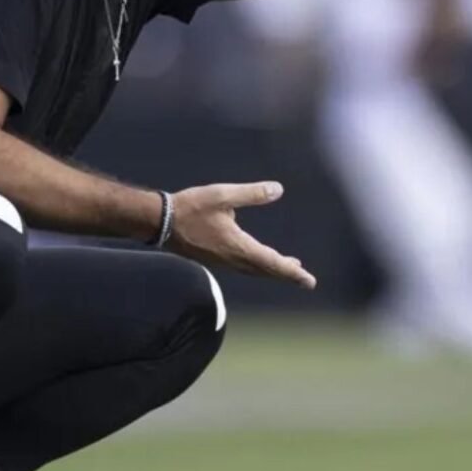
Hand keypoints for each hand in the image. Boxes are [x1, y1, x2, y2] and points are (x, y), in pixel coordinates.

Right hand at [166, 181, 316, 288]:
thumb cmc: (191, 207)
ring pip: (255, 269)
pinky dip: (259, 266)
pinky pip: (244, 266)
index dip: (292, 272)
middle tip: (306, 280)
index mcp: (239, 246)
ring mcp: (224, 260)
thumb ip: (251, 194)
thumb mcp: (223, 196)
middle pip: (266, 270)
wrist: (161, 222)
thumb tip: (278, 189)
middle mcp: (234, 258)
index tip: (309, 281)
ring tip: (290, 267)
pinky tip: (259, 258)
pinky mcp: (216, 258)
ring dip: (273, 270)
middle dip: (288, 274)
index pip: (272, 262)